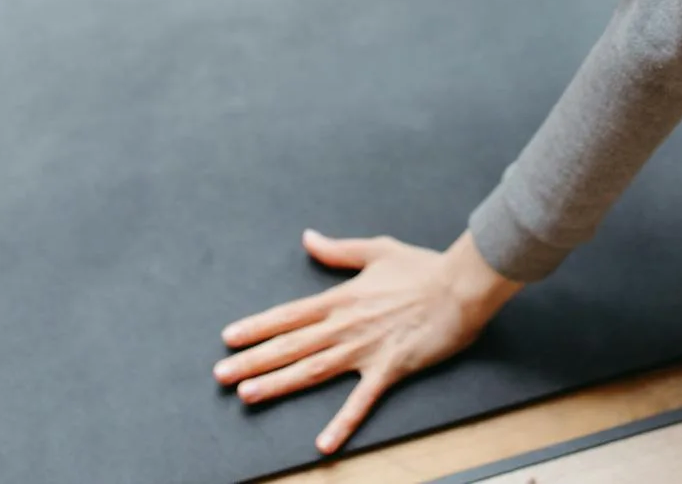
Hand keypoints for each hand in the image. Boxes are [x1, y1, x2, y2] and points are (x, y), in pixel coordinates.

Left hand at [214, 229, 521, 454]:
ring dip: (278, 384)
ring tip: (248, 395)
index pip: (289, 315)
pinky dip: (342, 423)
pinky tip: (323, 444)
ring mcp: (365, 349)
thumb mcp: (376, 250)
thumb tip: (308, 238)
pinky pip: (361, 401)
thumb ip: (338, 251)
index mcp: (341, 298)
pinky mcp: (389, 369)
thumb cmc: (422, 268)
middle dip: (253, 360)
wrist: (460, 286)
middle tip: (221, 375)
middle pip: (291, 345)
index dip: (257, 327)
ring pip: (312, 370)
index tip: (229, 338)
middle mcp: (345, 325)